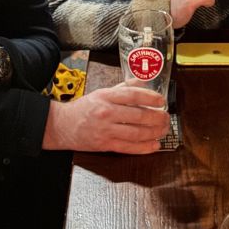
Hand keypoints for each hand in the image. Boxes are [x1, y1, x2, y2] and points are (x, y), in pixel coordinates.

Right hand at [42, 85, 170, 153]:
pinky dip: (144, 148)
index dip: (150, 98)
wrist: (63, 126)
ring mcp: (106, 130)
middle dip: (157, 117)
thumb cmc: (84, 108)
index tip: (161, 100)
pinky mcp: (105, 145)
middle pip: (138, 116)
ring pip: (136, 133)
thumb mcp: (102, 92)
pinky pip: (129, 148)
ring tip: (163, 130)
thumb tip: (142, 80)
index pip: (133, 95)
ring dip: (154, 132)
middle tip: (166, 117)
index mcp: (106, 97)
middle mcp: (106, 113)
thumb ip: (123, 87)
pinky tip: (154, 145)